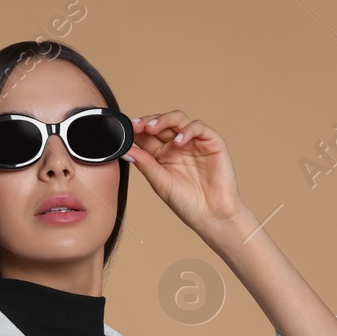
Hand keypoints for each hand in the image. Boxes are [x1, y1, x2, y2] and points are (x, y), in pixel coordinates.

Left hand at [125, 111, 251, 241]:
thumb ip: (145, 164)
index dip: (137, 130)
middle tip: (137, 125)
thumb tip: (124, 150)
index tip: (125, 130)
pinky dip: (187, 130)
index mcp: (162, 155)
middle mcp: (177, 146)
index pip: (148, 135)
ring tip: (152, 128)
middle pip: (162, 123)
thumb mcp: (160, 182)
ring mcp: (194, 142)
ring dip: (164, 120)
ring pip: (178, 119)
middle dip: (148, 121)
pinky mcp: (212, 142)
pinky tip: (178, 142)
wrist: (212, 215)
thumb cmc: (187, 203)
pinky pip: (199, 127)